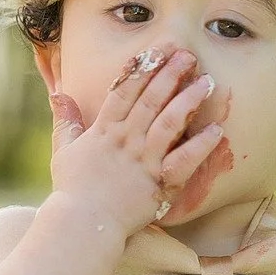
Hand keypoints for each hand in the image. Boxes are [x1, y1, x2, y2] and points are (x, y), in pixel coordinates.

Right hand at [48, 44, 227, 238]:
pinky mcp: (158, 183)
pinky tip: (217, 131)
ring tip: (206, 82)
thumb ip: (66, 121)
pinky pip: (183, 161)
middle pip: (150, 99)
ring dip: (188, 100)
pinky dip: (201, 146)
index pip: (125, 90)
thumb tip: (59, 94)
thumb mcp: (63, 150)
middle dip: (169, 74)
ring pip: (168, 122)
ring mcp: (143, 161)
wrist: (83, 224)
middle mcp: (126, 140)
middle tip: (188, 54)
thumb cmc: (73, 191)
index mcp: (104, 130)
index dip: (143, 67)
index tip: (159, 50)